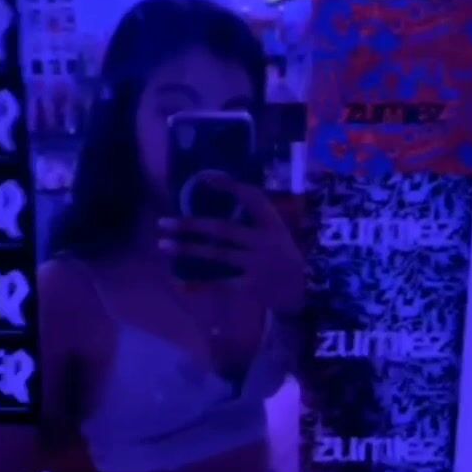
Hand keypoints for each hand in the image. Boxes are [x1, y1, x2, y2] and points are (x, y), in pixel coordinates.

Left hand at [158, 180, 304, 315]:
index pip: (251, 198)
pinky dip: (199, 286)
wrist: (308, 292)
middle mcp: (264, 242)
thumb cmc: (288, 260)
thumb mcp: (280, 234)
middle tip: (163, 222)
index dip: (228, 187)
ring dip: (187, 250)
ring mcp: (257, 265)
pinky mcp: (251, 287)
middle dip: (191, 225)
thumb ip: (256, 221)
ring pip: (217, 255)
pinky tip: (179, 284)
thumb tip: (226, 200)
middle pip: (223, 229)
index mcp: (273, 225)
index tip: (203, 178)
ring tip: (163, 245)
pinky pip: (220, 285)